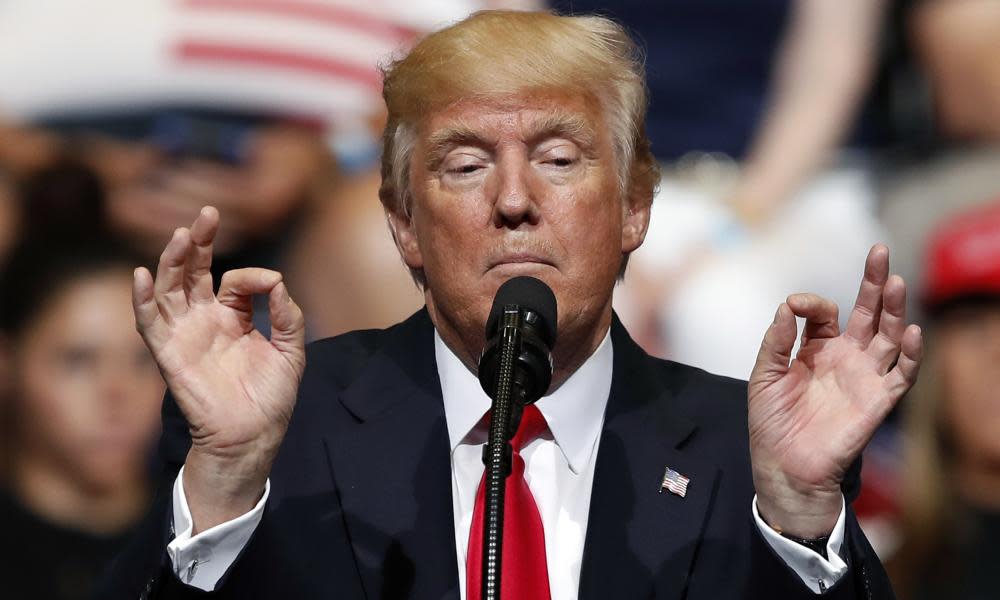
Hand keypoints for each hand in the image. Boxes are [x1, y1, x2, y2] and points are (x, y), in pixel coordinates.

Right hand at [132, 206, 305, 532]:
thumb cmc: (271, 397)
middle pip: (192, 272)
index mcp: (232, 318)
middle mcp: (204, 321)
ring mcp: (185, 335)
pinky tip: (142, 274)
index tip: (272, 284)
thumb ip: (287, 314)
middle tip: (208, 214)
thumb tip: (277, 280)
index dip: (253, 276)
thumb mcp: (291, 349)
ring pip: (169, 288)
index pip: (234, 280)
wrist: (253, 437)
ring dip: (172, 261)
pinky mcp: (169, 354)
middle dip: (198, 242)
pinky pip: (150, 323)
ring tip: (182, 236)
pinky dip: (142, 299)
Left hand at [748, 245, 921, 537]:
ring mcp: (864, 376)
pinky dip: (911, 354)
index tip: (796, 306)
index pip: (824, 313)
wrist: (784, 465)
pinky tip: (911, 332)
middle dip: (875, 282)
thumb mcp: (765, 375)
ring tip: (897, 281)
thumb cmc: (771, 422)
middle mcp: (845, 357)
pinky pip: (902, 374)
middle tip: (879, 251)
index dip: (812, 303)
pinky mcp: (878, 400)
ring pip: (889, 336)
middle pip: (869, 313)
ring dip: (896, 310)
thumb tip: (786, 305)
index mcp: (816, 348)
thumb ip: (776, 340)